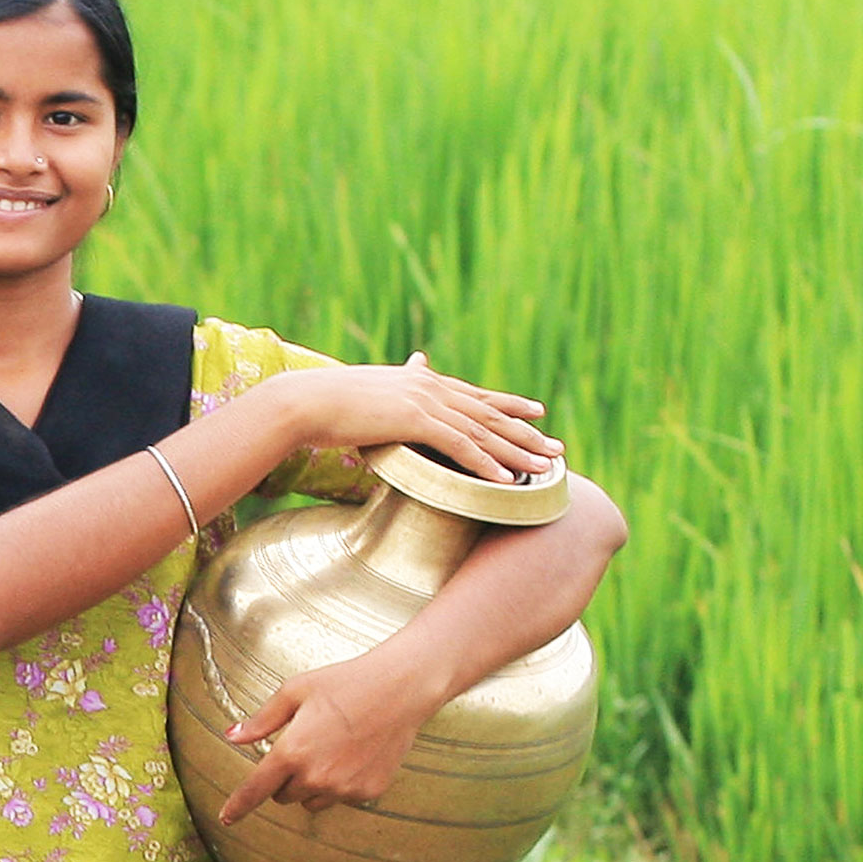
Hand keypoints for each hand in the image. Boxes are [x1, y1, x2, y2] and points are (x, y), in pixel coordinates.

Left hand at [216, 656, 436, 825]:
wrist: (400, 689)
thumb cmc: (346, 683)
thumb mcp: (295, 691)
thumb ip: (262, 719)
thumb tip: (233, 735)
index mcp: (292, 752)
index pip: (255, 789)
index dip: (238, 806)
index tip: (227, 817)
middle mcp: (316, 777)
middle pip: (283, 796)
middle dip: (285, 778)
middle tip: (303, 748)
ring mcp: (344, 788)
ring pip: (311, 802)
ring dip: (311, 786)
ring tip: (330, 750)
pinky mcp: (367, 792)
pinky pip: (340, 799)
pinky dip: (340, 784)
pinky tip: (353, 755)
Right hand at [266, 352, 559, 481]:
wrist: (306, 401)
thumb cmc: (326, 404)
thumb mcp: (366, 395)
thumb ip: (391, 393)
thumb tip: (399, 392)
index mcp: (422, 380)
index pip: (476, 395)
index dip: (510, 404)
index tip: (537, 412)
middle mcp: (430, 387)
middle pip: (489, 414)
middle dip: (526, 433)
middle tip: (556, 448)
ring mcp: (425, 402)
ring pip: (483, 432)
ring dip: (517, 453)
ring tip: (544, 469)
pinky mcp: (415, 421)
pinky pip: (460, 447)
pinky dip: (485, 465)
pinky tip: (505, 481)